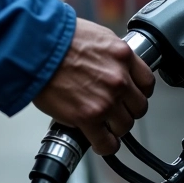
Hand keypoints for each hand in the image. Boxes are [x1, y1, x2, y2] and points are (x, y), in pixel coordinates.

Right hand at [33, 17, 154, 155]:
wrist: (36, 48)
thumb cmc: (57, 38)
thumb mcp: (95, 36)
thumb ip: (110, 54)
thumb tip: (111, 65)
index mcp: (123, 56)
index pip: (147, 82)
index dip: (138, 92)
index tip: (130, 96)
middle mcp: (119, 79)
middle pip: (139, 107)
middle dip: (126, 110)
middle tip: (113, 110)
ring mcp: (106, 100)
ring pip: (124, 126)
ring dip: (114, 128)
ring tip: (102, 125)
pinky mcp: (88, 117)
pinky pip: (106, 143)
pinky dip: (104, 146)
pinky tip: (98, 141)